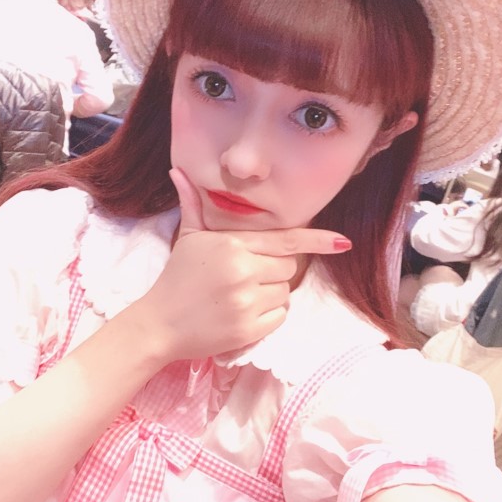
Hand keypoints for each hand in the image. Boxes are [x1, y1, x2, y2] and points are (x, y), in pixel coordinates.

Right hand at [130, 169, 351, 363]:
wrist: (158, 324)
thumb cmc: (176, 278)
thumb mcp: (188, 237)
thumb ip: (192, 204)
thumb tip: (178, 171)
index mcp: (233, 244)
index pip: (286, 240)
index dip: (318, 241)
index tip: (343, 242)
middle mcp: (243, 270)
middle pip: (288, 266)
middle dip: (273, 269)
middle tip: (243, 275)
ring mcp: (246, 302)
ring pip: (285, 292)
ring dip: (270, 294)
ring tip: (238, 296)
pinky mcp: (249, 330)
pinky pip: (280, 317)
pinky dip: (267, 317)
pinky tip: (241, 314)